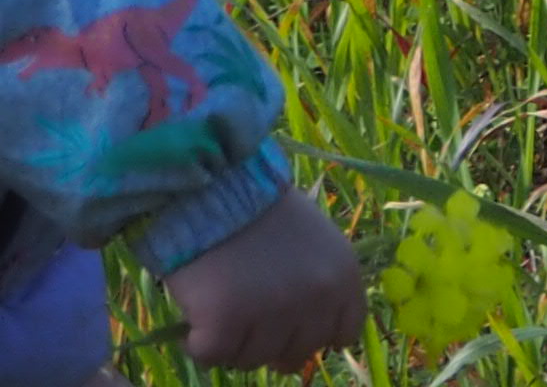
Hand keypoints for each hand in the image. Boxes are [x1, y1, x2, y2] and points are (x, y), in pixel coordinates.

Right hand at [167, 186, 365, 371]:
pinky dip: (198, 341)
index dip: (313, 335)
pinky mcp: (226, 323)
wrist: (216, 189)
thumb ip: (320, 286)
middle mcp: (316, 298)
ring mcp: (273, 313)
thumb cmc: (263, 213)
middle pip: (296, 354)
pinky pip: (212, 355)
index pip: (343, 334)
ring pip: (252, 360)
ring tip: (223, 300)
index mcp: (344, 277)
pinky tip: (198, 313)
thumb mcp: (316, 243)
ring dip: (234, 341)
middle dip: (272, 343)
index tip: (291, 327)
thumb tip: (307, 338)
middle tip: (248, 312)